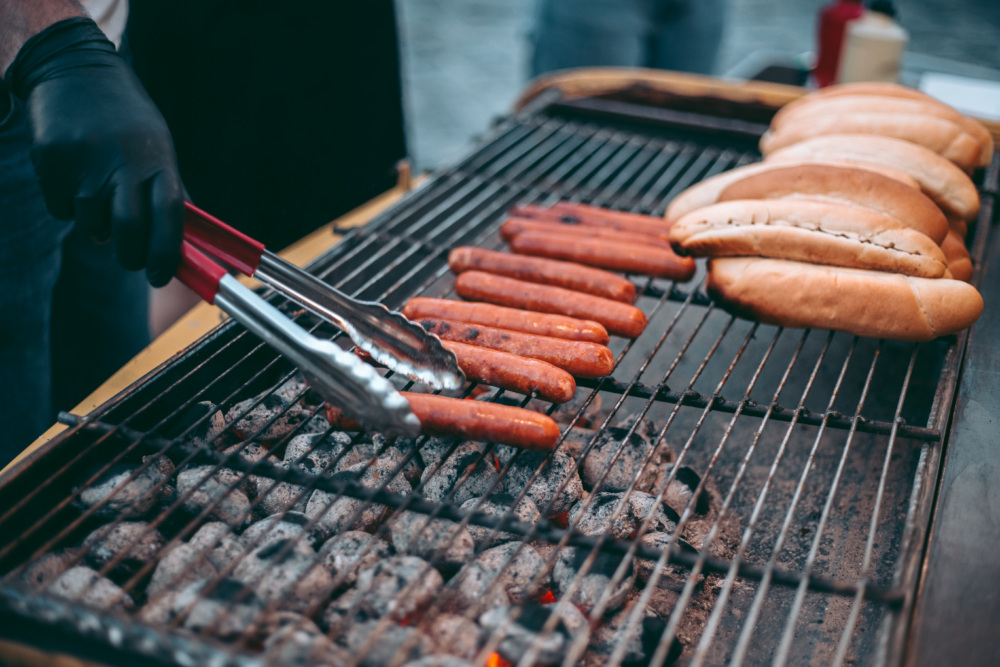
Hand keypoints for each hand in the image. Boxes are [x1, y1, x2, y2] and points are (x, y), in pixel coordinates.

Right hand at [7, 18, 182, 285]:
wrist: (76, 69)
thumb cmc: (127, 120)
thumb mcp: (158, 146)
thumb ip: (168, 191)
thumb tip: (191, 244)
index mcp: (158, 159)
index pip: (170, 214)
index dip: (166, 252)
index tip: (159, 276)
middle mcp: (124, 159)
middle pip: (128, 228)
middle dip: (130, 256)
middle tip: (131, 262)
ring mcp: (86, 158)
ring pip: (91, 223)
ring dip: (97, 227)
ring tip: (99, 199)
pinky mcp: (51, 158)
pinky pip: (61, 208)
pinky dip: (68, 208)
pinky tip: (74, 180)